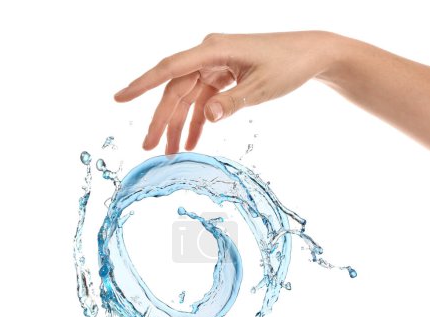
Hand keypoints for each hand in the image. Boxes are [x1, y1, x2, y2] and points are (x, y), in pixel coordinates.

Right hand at [114, 31, 336, 153]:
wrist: (310, 55)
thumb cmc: (288, 65)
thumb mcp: (261, 88)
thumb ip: (232, 102)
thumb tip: (206, 117)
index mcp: (214, 50)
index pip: (170, 68)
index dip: (142, 84)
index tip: (119, 98)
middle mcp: (209, 56)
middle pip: (175, 90)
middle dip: (162, 120)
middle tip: (149, 147)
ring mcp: (215, 67)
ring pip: (187, 98)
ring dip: (178, 125)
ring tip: (170, 153)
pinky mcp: (223, 77)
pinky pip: (203, 101)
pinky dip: (198, 122)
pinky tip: (191, 142)